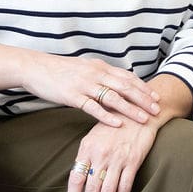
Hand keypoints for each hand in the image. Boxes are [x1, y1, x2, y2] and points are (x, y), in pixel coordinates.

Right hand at [21, 52, 160, 125]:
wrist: (36, 68)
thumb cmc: (60, 70)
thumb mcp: (85, 68)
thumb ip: (101, 75)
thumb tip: (117, 82)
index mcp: (100, 67)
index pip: (127, 77)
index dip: (143, 87)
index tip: (156, 97)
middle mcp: (96, 74)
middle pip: (125, 87)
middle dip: (143, 99)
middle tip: (157, 110)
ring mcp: (84, 85)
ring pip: (113, 97)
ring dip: (130, 109)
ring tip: (143, 119)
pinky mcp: (73, 96)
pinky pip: (93, 107)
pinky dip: (106, 116)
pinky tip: (118, 124)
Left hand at [65, 119, 158, 191]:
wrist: (139, 111)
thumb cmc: (114, 124)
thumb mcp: (94, 135)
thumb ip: (86, 155)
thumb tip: (78, 177)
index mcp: (87, 148)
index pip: (75, 178)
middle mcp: (100, 154)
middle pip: (91, 188)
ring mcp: (117, 158)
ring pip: (107, 191)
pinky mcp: (133, 161)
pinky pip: (125, 185)